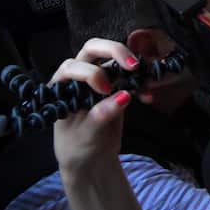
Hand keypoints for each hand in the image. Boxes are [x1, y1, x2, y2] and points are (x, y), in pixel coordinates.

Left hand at [50, 39, 141, 172]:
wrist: (91, 160)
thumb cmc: (77, 147)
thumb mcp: (85, 136)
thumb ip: (100, 116)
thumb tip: (124, 96)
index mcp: (61, 87)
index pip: (72, 67)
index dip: (91, 73)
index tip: (105, 90)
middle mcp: (78, 77)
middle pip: (93, 49)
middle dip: (114, 51)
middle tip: (133, 65)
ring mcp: (99, 79)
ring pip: (115, 59)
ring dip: (133, 66)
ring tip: (146, 80)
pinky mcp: (117, 86)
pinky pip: (131, 77)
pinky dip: (142, 82)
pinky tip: (148, 97)